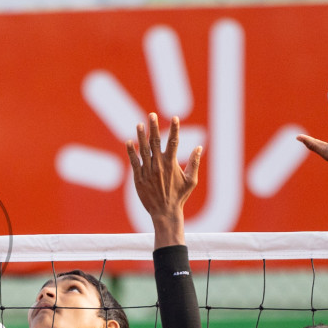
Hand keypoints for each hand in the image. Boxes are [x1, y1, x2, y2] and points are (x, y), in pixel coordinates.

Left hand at [126, 114, 202, 245]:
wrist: (164, 212)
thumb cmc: (179, 197)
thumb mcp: (191, 181)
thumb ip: (195, 163)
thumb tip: (199, 147)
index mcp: (172, 164)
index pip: (174, 142)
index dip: (174, 129)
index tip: (174, 117)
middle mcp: (159, 165)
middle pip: (156, 142)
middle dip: (154, 127)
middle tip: (151, 115)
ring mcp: (147, 171)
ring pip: (143, 149)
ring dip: (141, 136)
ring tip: (139, 124)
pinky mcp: (138, 177)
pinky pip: (133, 161)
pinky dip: (130, 151)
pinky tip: (128, 141)